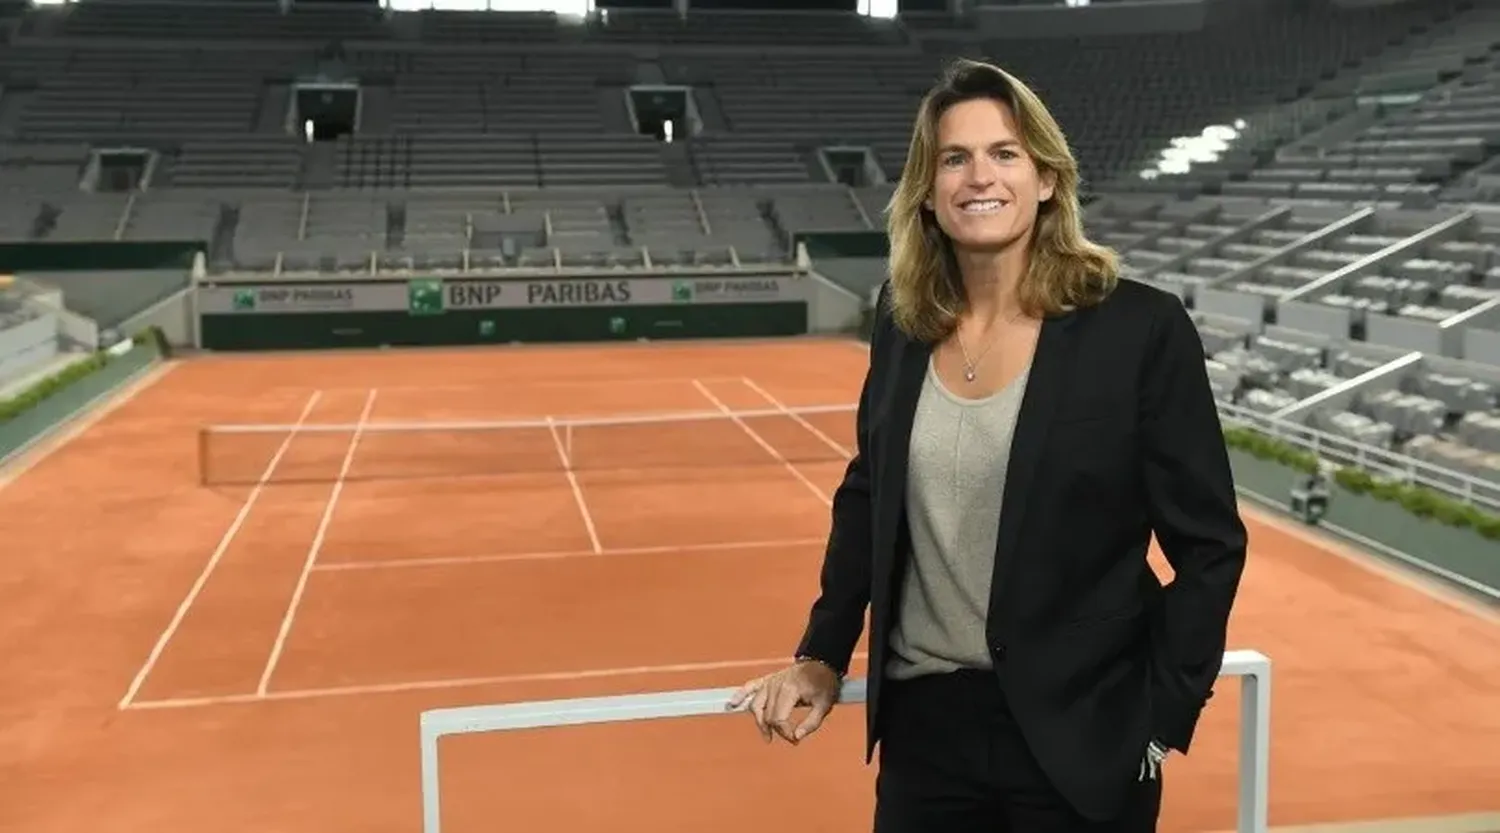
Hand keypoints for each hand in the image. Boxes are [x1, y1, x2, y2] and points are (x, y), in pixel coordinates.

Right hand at [725, 659, 841, 744]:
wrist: (822, 663)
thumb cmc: (824, 685)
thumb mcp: (824, 706)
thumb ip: (811, 724)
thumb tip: (797, 737)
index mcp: (789, 690)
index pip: (778, 719)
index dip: (785, 733)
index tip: (796, 739)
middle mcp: (776, 684)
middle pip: (767, 715)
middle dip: (777, 730)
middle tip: (791, 738)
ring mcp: (770, 681)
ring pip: (756, 705)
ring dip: (759, 722)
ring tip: (768, 736)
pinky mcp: (768, 679)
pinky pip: (750, 687)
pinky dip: (741, 695)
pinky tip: (732, 704)